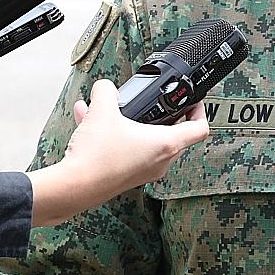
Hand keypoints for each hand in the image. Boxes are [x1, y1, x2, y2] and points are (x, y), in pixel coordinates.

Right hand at [28, 80, 210, 226]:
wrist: (74, 187)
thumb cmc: (97, 157)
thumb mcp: (102, 110)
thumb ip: (106, 91)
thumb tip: (105, 87)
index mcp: (166, 144)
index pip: (199, 128)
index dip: (200, 111)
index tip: (192, 101)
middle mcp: (160, 161)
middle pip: (175, 135)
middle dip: (163, 116)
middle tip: (154, 104)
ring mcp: (145, 172)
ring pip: (145, 141)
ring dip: (130, 123)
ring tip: (106, 108)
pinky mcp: (127, 177)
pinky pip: (127, 150)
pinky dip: (114, 136)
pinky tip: (88, 121)